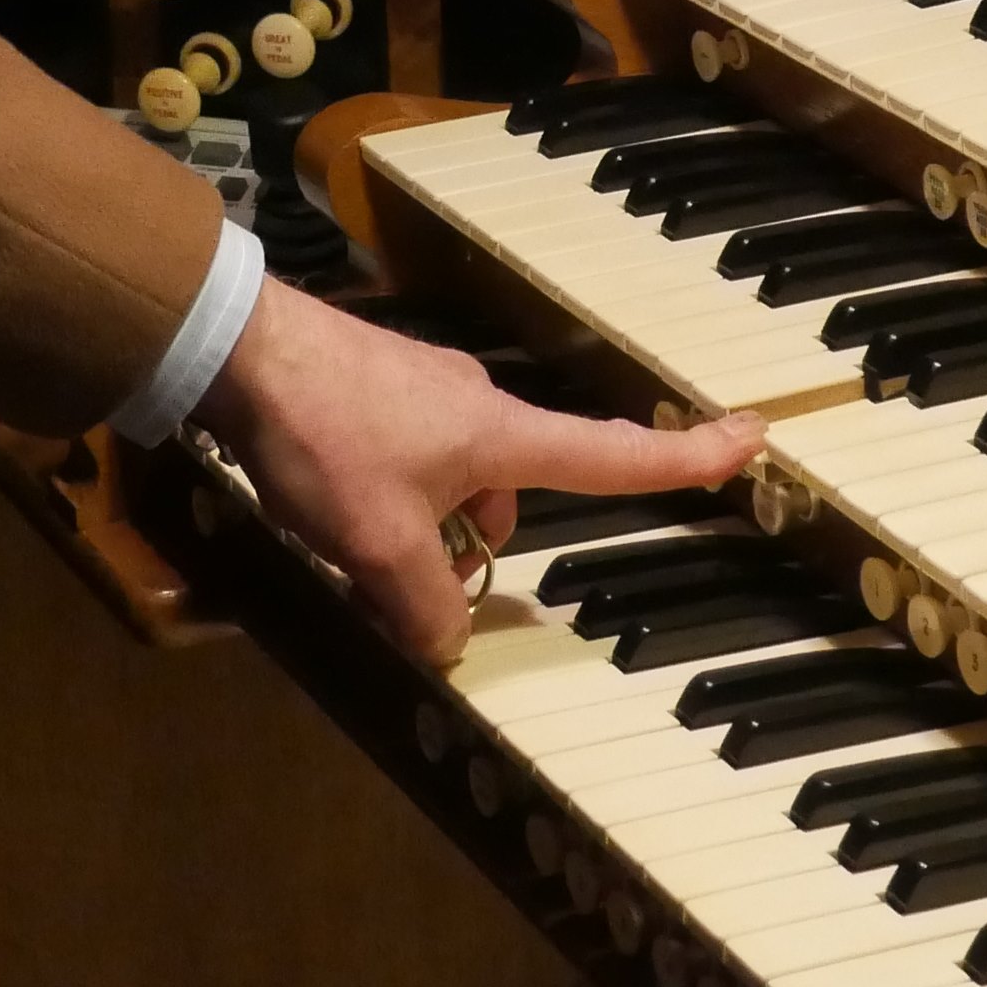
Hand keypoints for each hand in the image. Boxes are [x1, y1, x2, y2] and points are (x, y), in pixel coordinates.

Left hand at [193, 279, 762, 666]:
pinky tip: (320, 508)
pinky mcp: (371, 388)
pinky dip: (380, 497)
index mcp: (501, 436)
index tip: (752, 437)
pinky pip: (401, 461)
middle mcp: (476, 406)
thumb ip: (423, 604)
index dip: (686, 457)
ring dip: (417, 524)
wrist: (234, 347)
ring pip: (448, 484)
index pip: (614, 454)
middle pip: (510, 495)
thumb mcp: (377, 544)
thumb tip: (446, 640)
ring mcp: (422, 392)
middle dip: (471, 545)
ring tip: (344, 543)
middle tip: (400, 581)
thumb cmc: (323, 436)